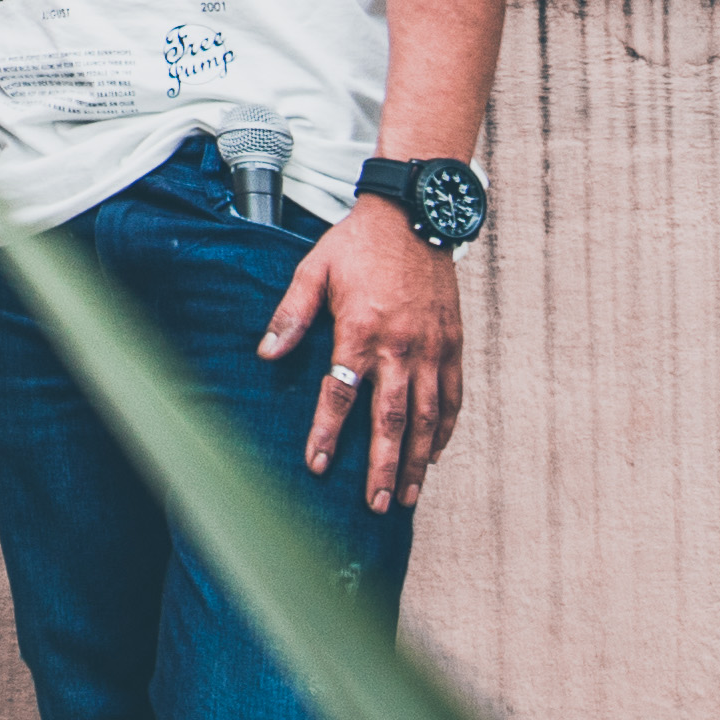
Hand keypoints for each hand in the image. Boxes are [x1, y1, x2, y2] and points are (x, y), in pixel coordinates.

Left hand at [259, 198, 466, 511]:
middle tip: (374, 504)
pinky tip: (433, 455)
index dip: (327, 431)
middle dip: (381, 465)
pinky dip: (444, 429)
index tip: (317, 465)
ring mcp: (432, 348)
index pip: (341, 393)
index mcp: (361, 330)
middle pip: (390, 418)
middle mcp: (400, 346)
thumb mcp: (314, 269)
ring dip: (415, 460)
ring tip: (405, 496)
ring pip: (426, 416)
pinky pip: (452, 396)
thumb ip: (291, 314)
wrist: (415, 216)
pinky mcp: (453, 344)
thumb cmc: (358, 244)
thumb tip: (266, 352)